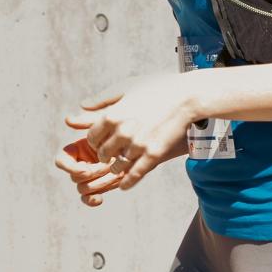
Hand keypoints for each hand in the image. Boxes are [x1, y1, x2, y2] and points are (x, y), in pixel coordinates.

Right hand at [54, 124, 123, 206]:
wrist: (146, 141)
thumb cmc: (127, 127)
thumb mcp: (111, 123)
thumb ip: (91, 121)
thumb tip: (68, 120)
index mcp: (78, 148)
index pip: (62, 160)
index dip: (69, 167)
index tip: (84, 169)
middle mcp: (81, 163)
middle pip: (75, 176)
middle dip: (93, 173)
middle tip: (110, 166)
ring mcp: (90, 176)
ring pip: (83, 187)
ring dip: (99, 183)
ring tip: (117, 174)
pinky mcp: (100, 186)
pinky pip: (88, 197)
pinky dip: (91, 199)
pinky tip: (99, 199)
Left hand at [70, 73, 196, 190]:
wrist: (189, 96)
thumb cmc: (159, 88)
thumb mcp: (129, 86)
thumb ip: (103, 98)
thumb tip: (81, 107)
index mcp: (112, 116)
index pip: (92, 139)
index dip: (97, 141)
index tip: (103, 141)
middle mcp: (122, 132)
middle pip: (103, 154)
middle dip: (107, 154)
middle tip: (114, 153)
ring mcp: (138, 145)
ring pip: (117, 166)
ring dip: (117, 167)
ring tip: (122, 164)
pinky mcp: (153, 154)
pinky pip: (134, 174)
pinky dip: (128, 182)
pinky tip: (125, 184)